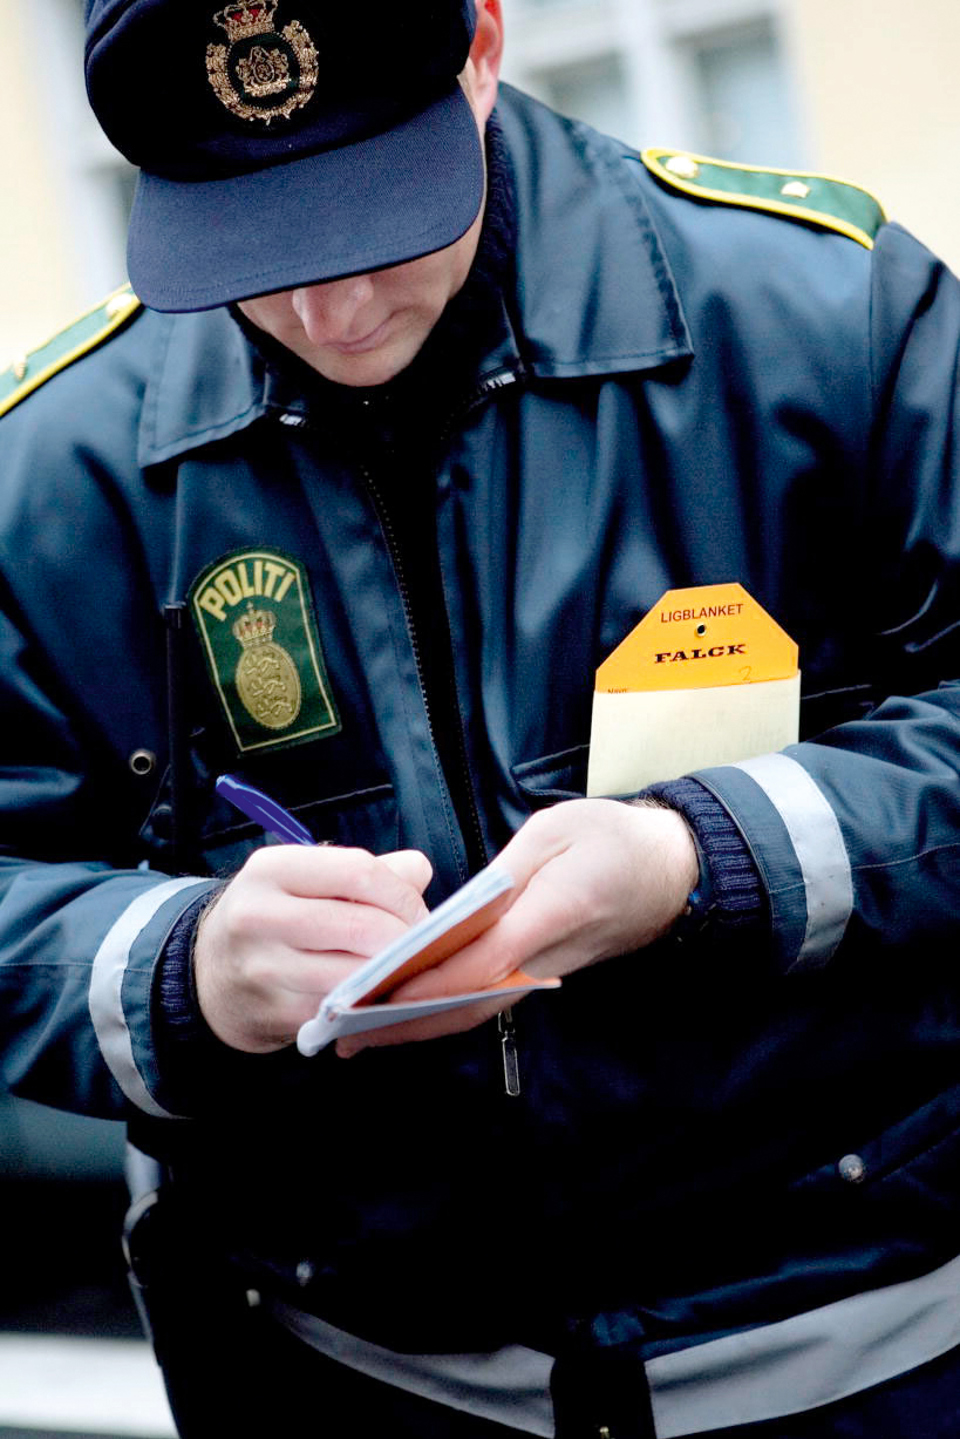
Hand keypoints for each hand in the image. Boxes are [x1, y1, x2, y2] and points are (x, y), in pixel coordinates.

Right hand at [193, 845, 431, 1051]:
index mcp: (272, 868)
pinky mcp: (275, 1013)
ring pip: (355, 973)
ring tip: (402, 968)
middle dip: (405, 939)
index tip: (417, 913)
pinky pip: (342, 1008)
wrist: (212, 973)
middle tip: (419, 946)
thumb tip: (419, 870)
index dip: (402, 894)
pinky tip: (376, 994)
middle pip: (362, 926)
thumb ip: (366, 871)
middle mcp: (259, 915)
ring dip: (392, 974)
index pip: (359, 872)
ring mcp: (264, 968)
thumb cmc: (277, 916)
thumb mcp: (306, 879)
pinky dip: (370, 1002)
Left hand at [337, 798, 698, 1054]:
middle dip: (408, 1021)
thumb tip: (452, 913)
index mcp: (556, 910)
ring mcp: (548, 973)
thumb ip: (504, 873)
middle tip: (347, 1032)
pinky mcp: (542, 976)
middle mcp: (550, 956)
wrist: (672, 872)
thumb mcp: (557, 830)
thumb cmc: (612, 840)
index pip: (484, 958)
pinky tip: (404, 1013)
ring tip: (360, 1032)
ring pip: (479, 1010)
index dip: (429, 978)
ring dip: (419, 1026)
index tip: (377, 991)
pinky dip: (443, 1013)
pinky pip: (489, 1002)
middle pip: (473, 1001)